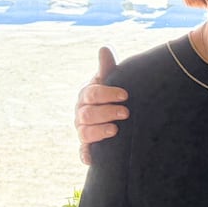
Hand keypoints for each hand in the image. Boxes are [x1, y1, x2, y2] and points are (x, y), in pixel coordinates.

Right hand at [76, 47, 127, 164]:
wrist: (115, 116)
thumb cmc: (113, 95)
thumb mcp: (111, 81)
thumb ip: (107, 68)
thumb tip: (104, 48)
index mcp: (87, 95)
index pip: (92, 94)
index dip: (107, 94)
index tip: (125, 95)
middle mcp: (81, 113)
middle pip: (88, 114)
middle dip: (107, 113)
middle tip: (126, 113)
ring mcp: (83, 130)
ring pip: (85, 132)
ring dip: (99, 132)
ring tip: (116, 130)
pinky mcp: (87, 146)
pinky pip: (83, 152)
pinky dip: (86, 155)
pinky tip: (92, 158)